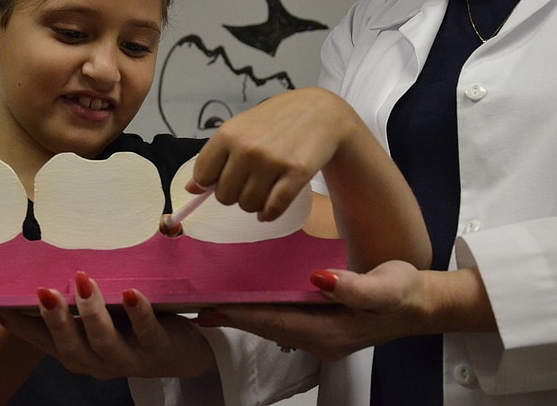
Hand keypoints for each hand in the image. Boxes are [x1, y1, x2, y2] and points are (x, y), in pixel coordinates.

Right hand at [0, 272, 216, 378]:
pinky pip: (147, 331)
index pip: (43, 343)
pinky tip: (129, 292)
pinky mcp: (158, 348)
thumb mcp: (100, 321)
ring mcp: (129, 359)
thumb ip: (75, 306)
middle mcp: (98, 363)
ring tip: (82, 281)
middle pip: (71, 347)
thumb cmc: (131, 330)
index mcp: (80, 355)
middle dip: (56, 320)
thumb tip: (43, 270)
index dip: (20, 327)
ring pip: (104, 342)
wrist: (181, 354)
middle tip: (42, 292)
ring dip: (91, 312)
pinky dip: (137, 312)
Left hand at [192, 87, 357, 220]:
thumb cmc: (274, 121)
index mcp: (227, 134)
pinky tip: (270, 208)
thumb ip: (214, 157)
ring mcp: (272, 161)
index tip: (223, 178)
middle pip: (224, 196)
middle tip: (248, 183)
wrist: (319, 111)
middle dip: (234, 195)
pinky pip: (273, 209)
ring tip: (263, 189)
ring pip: (248, 205)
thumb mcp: (239, 129)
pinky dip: (268, 214)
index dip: (210, 183)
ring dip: (253, 204)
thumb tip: (190, 190)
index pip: (203, 175)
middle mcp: (247, 148)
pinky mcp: (297, 173)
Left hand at [196, 261, 428, 360]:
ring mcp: (320, 338)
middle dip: (232, 317)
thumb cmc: (405, 291)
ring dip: (243, 317)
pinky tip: (247, 303)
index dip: (240, 315)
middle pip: (267, 327)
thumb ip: (354, 286)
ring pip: (272, 326)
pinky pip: (283, 321)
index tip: (209, 308)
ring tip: (211, 305)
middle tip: (197, 305)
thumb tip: (319, 279)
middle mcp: (319, 341)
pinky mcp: (322, 329)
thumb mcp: (386, 286)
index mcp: (329, 333)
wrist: (424, 304)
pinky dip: (261, 313)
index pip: (274, 322)